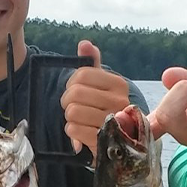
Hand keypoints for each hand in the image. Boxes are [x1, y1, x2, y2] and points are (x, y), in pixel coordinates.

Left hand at [59, 41, 131, 156]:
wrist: (115, 143)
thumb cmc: (102, 110)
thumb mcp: (99, 86)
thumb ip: (92, 63)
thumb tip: (84, 44)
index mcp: (118, 84)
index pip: (81, 75)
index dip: (71, 83)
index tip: (76, 91)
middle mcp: (120, 102)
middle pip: (74, 93)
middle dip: (67, 101)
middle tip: (74, 107)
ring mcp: (113, 122)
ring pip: (72, 111)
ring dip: (69, 118)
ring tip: (79, 120)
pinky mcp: (103, 140)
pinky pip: (73, 129)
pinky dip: (71, 131)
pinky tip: (80, 133)